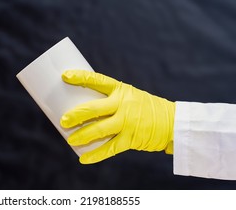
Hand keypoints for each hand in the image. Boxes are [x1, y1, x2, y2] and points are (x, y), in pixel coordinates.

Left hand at [60, 70, 174, 163]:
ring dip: (82, 136)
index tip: (64, 76)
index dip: (80, 77)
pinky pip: (110, 149)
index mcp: (121, 89)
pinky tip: (84, 159)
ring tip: (70, 140)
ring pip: (99, 130)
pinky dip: (95, 155)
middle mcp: (123, 104)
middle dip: (76, 115)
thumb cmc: (144, 107)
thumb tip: (83, 107)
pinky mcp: (131, 138)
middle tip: (63, 120)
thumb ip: (111, 100)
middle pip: (94, 108)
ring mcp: (128, 122)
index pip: (97, 80)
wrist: (172, 121)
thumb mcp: (130, 96)